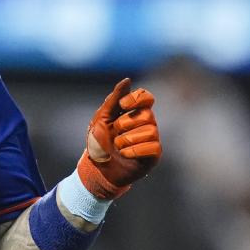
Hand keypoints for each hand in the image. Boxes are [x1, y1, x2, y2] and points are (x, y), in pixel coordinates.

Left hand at [78, 78, 161, 198]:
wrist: (96, 169)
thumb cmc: (98, 143)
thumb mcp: (101, 118)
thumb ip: (113, 99)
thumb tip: (128, 80)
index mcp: (134, 113)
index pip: (147, 97)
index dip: (137, 98)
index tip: (122, 105)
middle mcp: (146, 124)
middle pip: (147, 114)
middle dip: (125, 124)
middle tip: (115, 133)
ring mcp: (151, 140)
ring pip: (151, 131)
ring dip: (127, 139)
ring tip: (118, 146)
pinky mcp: (153, 156)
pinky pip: (153, 147)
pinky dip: (134, 150)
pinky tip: (125, 154)